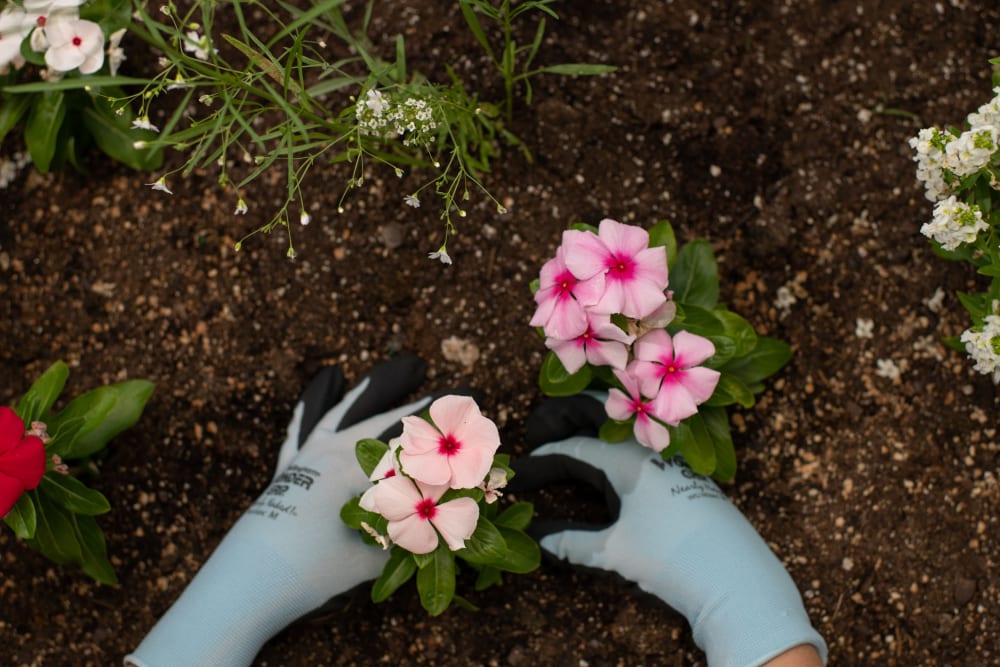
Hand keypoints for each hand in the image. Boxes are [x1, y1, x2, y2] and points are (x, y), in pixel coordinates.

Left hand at [126, 355, 430, 666]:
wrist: (247, 583)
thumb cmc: (310, 571)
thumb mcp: (368, 560)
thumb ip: (404, 544)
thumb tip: (438, 535)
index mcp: (353, 471)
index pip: (406, 449)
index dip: (436, 437)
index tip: (463, 423)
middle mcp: (329, 454)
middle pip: (378, 422)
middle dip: (411, 408)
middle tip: (436, 396)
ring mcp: (305, 459)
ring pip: (339, 414)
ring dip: (365, 393)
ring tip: (384, 374)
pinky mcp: (286, 471)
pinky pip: (300, 431)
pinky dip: (311, 408)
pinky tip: (321, 390)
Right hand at [511, 394, 827, 666]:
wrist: (735, 577)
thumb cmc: (672, 560)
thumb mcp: (614, 553)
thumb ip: (572, 543)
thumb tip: (538, 538)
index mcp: (627, 460)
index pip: (572, 449)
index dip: (539, 461)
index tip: (517, 473)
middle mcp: (647, 446)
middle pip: (597, 410)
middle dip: (562, 414)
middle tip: (535, 429)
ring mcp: (668, 454)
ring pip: (621, 419)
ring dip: (589, 420)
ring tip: (564, 432)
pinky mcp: (681, 469)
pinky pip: (638, 435)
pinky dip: (611, 434)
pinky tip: (603, 453)